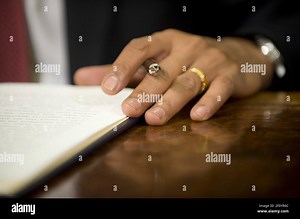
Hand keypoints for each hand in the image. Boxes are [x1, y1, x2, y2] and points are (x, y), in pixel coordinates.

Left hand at [74, 29, 273, 124]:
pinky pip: (218, 89)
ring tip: (154, 119)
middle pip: (162, 71)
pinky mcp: (229, 75)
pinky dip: (208, 102)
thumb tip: (82, 78)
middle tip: (128, 110)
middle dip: (144, 92)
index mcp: (165, 41)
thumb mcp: (157, 59)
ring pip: (187, 82)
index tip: (107, 88)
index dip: (122, 66)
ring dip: (170, 102)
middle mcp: (187, 47)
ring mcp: (210, 60)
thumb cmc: (188, 60)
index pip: (140, 48)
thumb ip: (123, 69)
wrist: (235, 55)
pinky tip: (196, 116)